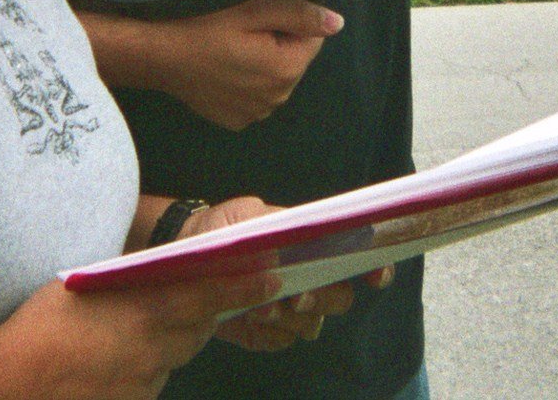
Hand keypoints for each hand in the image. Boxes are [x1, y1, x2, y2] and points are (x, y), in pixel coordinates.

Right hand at [0, 268, 281, 399]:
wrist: (15, 380)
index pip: (208, 293)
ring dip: (165, 342)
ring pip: (172, 356)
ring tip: (127, 333)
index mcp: (144, 307)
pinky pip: (150, 381)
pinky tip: (110, 364)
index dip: (242, 285)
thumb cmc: (41, 323)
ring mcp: (145, 379)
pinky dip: (141, 370)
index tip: (270, 275)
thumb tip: (145, 273)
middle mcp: (154, 345)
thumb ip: (126, 279)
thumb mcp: (85, 282)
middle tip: (199, 299)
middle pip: (196, 327)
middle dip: (201, 312)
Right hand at [83, 0, 344, 129]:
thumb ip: (298, 13)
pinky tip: (221, 68)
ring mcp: (255, 114)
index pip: (312, 39)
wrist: (157, 53)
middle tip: (241, 29)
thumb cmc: (201, 25)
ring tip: (228, 48)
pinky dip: (245, 82)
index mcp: (285, 69)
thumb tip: (336, 23)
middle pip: (293, 61)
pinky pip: (254, 96)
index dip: (289, 22)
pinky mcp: (235, 120)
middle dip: (277, 42)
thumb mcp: (252, 8)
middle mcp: (277, 99)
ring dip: (262, 63)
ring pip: (274, 79)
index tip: (259, 16)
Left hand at [177, 196, 376, 352]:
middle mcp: (308, 280)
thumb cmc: (218, 231)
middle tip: (295, 295)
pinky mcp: (268, 332)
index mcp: (309, 247)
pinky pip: (283, 341)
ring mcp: (289, 309)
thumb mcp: (242, 216)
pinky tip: (248, 318)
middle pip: (339, 298)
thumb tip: (298, 239)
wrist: (182, 260)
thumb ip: (273, 223)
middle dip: (320, 299)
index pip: (356, 257)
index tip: (374, 275)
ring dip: (288, 317)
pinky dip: (268, 333)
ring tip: (258, 306)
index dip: (375, 267)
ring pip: (312, 324)